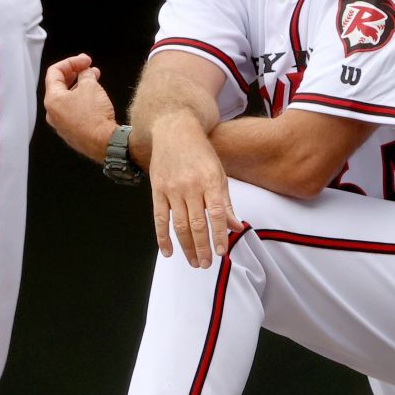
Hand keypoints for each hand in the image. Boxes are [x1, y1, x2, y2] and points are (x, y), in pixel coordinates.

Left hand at [43, 53, 117, 162]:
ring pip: (68, 99)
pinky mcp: (72, 132)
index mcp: (52, 100)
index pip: (55, 72)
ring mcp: (62, 124)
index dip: (71, 62)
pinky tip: (94, 98)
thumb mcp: (91, 86)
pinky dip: (81, 101)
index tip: (85, 60)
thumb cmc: (95, 117)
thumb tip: (86, 73)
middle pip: (60, 86)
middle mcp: (53, 113)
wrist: (105, 142)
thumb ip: (86, 75)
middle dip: (75, 73)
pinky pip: (73, 111)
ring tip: (94, 80)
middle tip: (89, 67)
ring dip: (80, 86)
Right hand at [147, 111, 236, 268]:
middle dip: (202, 247)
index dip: (219, 235)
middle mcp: (191, 186)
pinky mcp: (157, 190)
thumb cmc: (201, 154)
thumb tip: (237, 227)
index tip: (221, 252)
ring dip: (186, 247)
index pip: (216, 214)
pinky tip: (168, 252)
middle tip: (205, 264)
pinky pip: (159, 218)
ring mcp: (172, 189)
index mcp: (210, 181)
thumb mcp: (219, 173)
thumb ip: (226, 202)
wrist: (175, 130)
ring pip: (178, 225)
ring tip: (193, 262)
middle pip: (196, 224)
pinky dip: (162, 237)